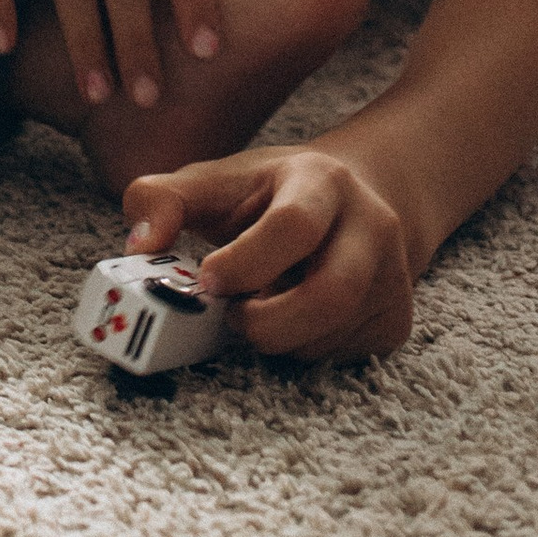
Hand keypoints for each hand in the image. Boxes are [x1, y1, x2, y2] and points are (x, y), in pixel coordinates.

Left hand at [122, 143, 418, 361]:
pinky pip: (344, 355)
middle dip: (268, 322)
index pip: (293, 227)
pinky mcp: (397, 321)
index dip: (246, 262)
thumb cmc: (267, 196)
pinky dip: (303, 349)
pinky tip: (290, 320)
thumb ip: (163, 200)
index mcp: (322, 181)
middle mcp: (372, 226)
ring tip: (256, 310)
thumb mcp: (214, 181)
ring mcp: (393, 277)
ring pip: (333, 334)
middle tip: (232, 317)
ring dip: (280, 338)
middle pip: (332, 293)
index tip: (207, 279)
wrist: (351, 201)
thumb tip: (139, 245)